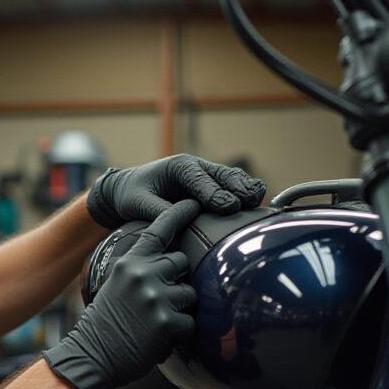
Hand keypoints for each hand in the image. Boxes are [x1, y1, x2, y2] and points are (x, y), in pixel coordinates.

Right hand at [44, 200, 201, 388]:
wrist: (91, 355)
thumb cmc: (104, 323)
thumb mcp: (115, 284)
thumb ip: (139, 269)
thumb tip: (169, 262)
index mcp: (130, 262)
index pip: (159, 230)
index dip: (178, 215)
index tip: (192, 203)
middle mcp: (143, 274)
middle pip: (181, 262)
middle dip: (176, 280)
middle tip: (158, 301)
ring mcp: (156, 297)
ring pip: (189, 293)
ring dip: (180, 308)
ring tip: (156, 322)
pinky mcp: (167, 322)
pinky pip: (190, 322)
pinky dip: (180, 333)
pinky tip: (158, 338)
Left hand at [85, 154, 265, 227]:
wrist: (129, 189)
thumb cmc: (132, 194)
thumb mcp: (137, 202)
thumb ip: (157, 210)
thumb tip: (176, 222)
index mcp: (178, 166)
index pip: (200, 178)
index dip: (215, 193)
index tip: (229, 206)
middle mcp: (196, 167)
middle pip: (223, 175)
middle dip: (238, 188)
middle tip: (250, 201)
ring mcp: (207, 175)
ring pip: (232, 178)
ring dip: (246, 188)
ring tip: (259, 200)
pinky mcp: (212, 186)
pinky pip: (233, 186)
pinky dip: (246, 192)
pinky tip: (258, 203)